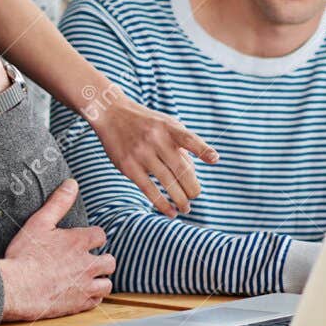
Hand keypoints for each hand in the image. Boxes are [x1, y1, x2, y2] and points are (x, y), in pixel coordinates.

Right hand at [0, 180, 113, 321]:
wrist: (15, 288)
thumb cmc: (25, 255)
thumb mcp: (39, 222)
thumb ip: (58, 202)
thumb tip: (72, 184)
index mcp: (80, 242)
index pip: (101, 236)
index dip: (93, 238)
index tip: (84, 241)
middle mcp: (88, 264)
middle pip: (110, 261)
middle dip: (102, 260)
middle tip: (88, 261)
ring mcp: (85, 286)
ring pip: (107, 284)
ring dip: (100, 280)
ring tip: (88, 278)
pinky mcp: (79, 305)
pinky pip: (96, 302)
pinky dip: (91, 297)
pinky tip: (80, 293)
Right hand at [90, 94, 217, 216]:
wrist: (111, 114)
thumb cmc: (145, 122)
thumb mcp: (165, 124)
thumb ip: (180, 144)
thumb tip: (192, 173)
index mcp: (168, 127)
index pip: (188, 139)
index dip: (202, 150)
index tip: (214, 159)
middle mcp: (155, 139)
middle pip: (181, 169)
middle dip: (193, 187)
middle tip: (196, 195)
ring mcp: (141, 153)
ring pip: (168, 183)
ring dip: (180, 200)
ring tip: (186, 208)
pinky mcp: (128, 167)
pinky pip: (149, 190)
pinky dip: (162, 204)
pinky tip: (170, 211)